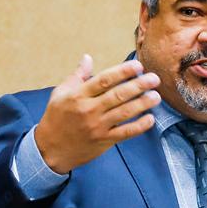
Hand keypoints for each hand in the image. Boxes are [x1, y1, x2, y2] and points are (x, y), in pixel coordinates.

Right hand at [33, 54, 161, 172]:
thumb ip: (77, 76)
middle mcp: (89, 110)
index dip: (123, 71)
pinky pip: (125, 133)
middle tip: (154, 78)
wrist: (50, 149)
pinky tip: (150, 119)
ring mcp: (97, 126)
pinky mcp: (103, 141)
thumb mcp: (60, 94)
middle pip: (118, 95)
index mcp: (78, 95)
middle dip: (139, 85)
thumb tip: (87, 58)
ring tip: (156, 96)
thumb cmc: (56, 118)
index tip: (138, 66)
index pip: (104, 80)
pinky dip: (139, 126)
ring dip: (142, 104)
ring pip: (124, 113)